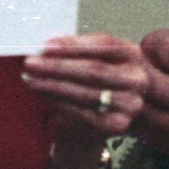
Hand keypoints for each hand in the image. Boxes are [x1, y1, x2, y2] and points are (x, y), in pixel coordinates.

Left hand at [23, 34, 148, 159]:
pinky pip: (82, 112)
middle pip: (94, 70)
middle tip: (32, 63)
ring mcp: (131, 103)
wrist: (96, 122)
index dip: (73, 45)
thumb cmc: (91, 84)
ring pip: (85, 92)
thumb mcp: (89, 61)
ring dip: (53, 85)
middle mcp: (137, 79)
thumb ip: (74, 52)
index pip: (104, 44)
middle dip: (59, 66)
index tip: (46, 47)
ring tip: (31, 78)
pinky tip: (42, 94)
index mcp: (133, 54)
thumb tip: (45, 49)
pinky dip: (58, 102)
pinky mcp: (118, 124)